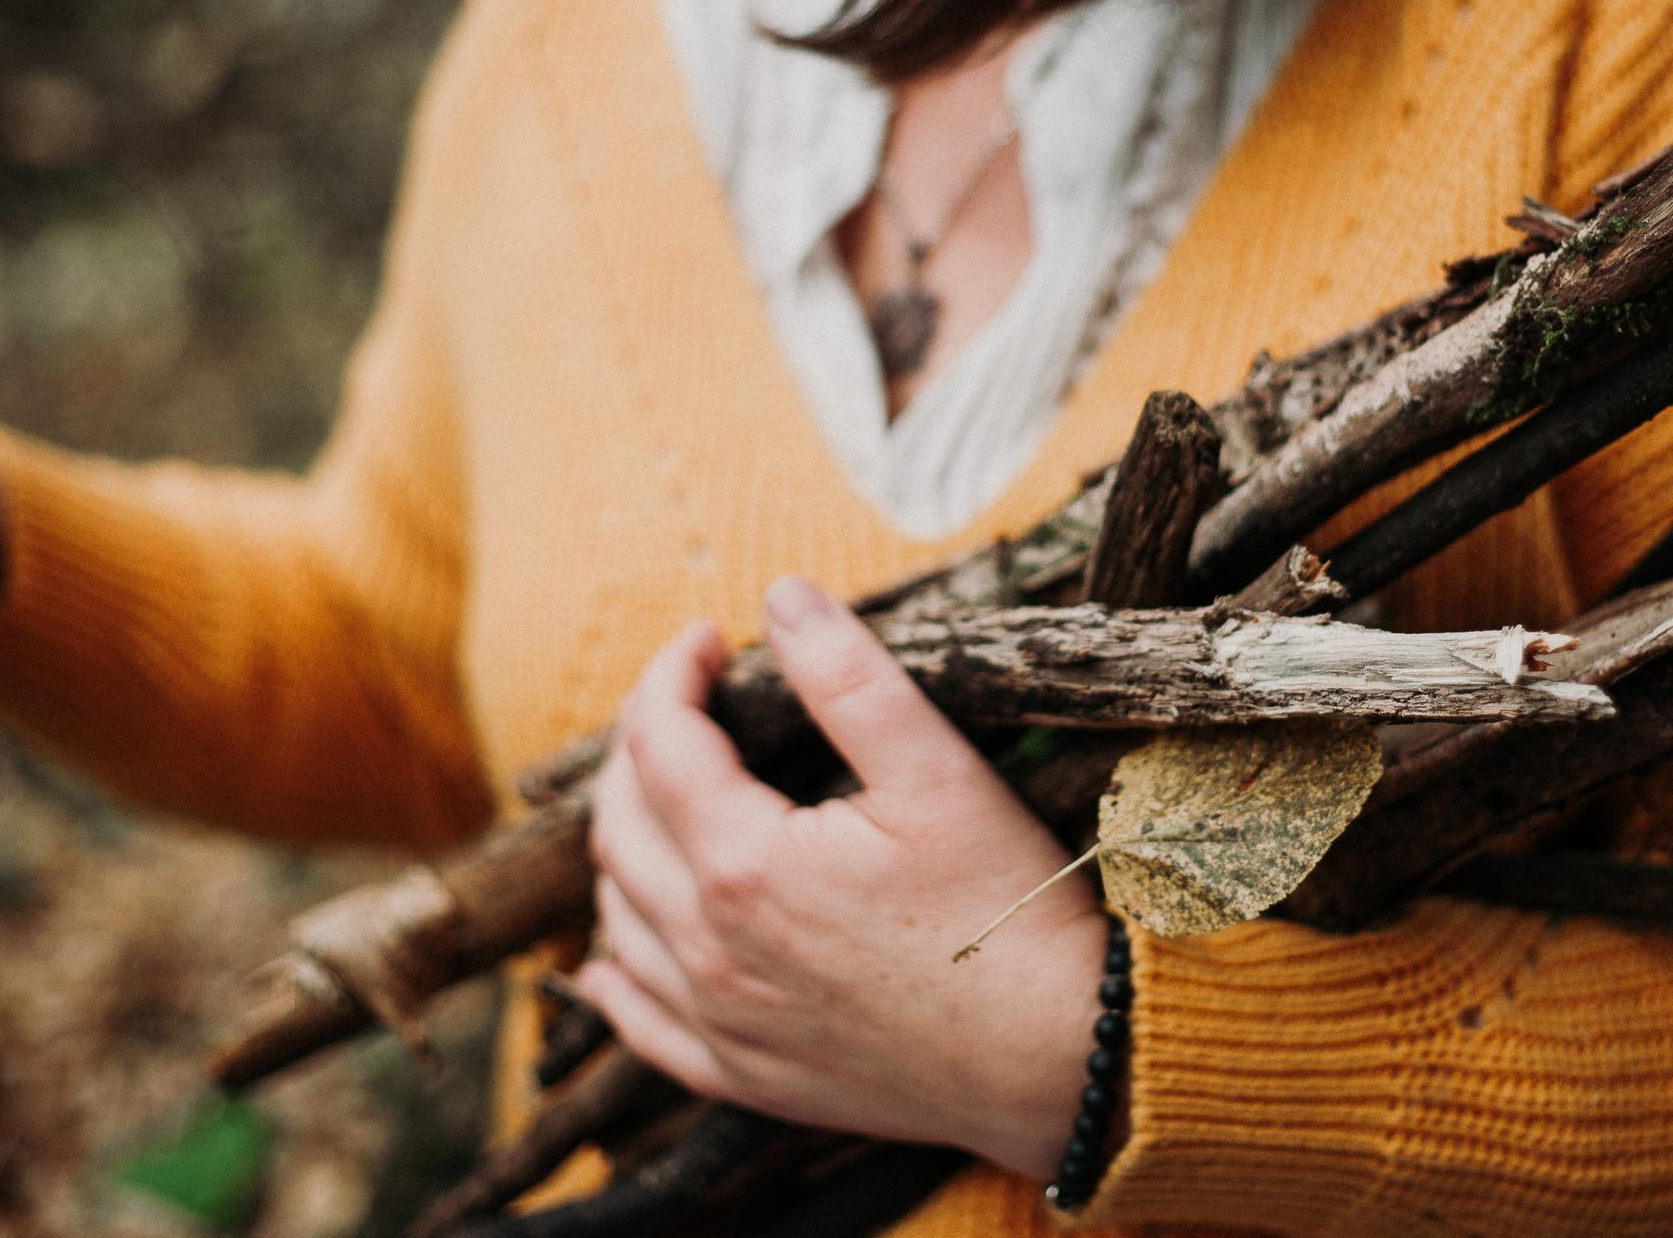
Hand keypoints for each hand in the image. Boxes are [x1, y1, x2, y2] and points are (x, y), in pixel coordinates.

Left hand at [577, 576, 1110, 1181]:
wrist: (1059, 1057)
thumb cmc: (1009, 910)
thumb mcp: (938, 772)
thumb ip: (849, 677)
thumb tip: (783, 597)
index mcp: (744, 864)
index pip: (660, 743)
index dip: (672, 673)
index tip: (708, 638)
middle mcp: (709, 949)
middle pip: (619, 826)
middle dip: (639, 747)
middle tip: (688, 704)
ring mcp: (720, 1022)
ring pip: (618, 919)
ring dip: (624, 842)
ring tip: (666, 796)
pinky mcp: (744, 1076)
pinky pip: (641, 1024)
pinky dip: (615, 976)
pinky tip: (613, 956)